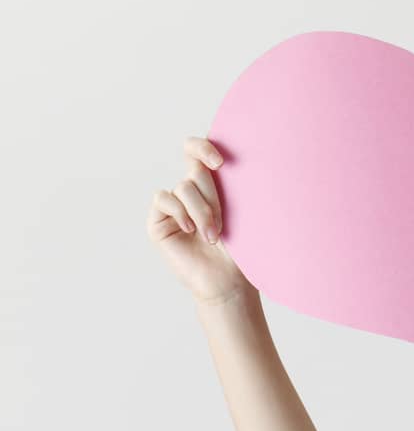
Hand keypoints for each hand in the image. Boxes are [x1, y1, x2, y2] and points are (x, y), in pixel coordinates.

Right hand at [146, 137, 255, 305]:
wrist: (228, 282)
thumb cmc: (238, 252)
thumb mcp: (239, 214)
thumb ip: (229, 185)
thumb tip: (226, 157)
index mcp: (209, 186)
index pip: (196, 151)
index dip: (203, 147)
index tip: (220, 163)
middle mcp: (188, 193)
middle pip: (196, 171)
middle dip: (213, 197)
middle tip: (222, 225)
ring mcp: (172, 207)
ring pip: (183, 187)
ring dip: (201, 212)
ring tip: (211, 236)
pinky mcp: (157, 222)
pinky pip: (163, 199)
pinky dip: (179, 212)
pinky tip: (189, 231)